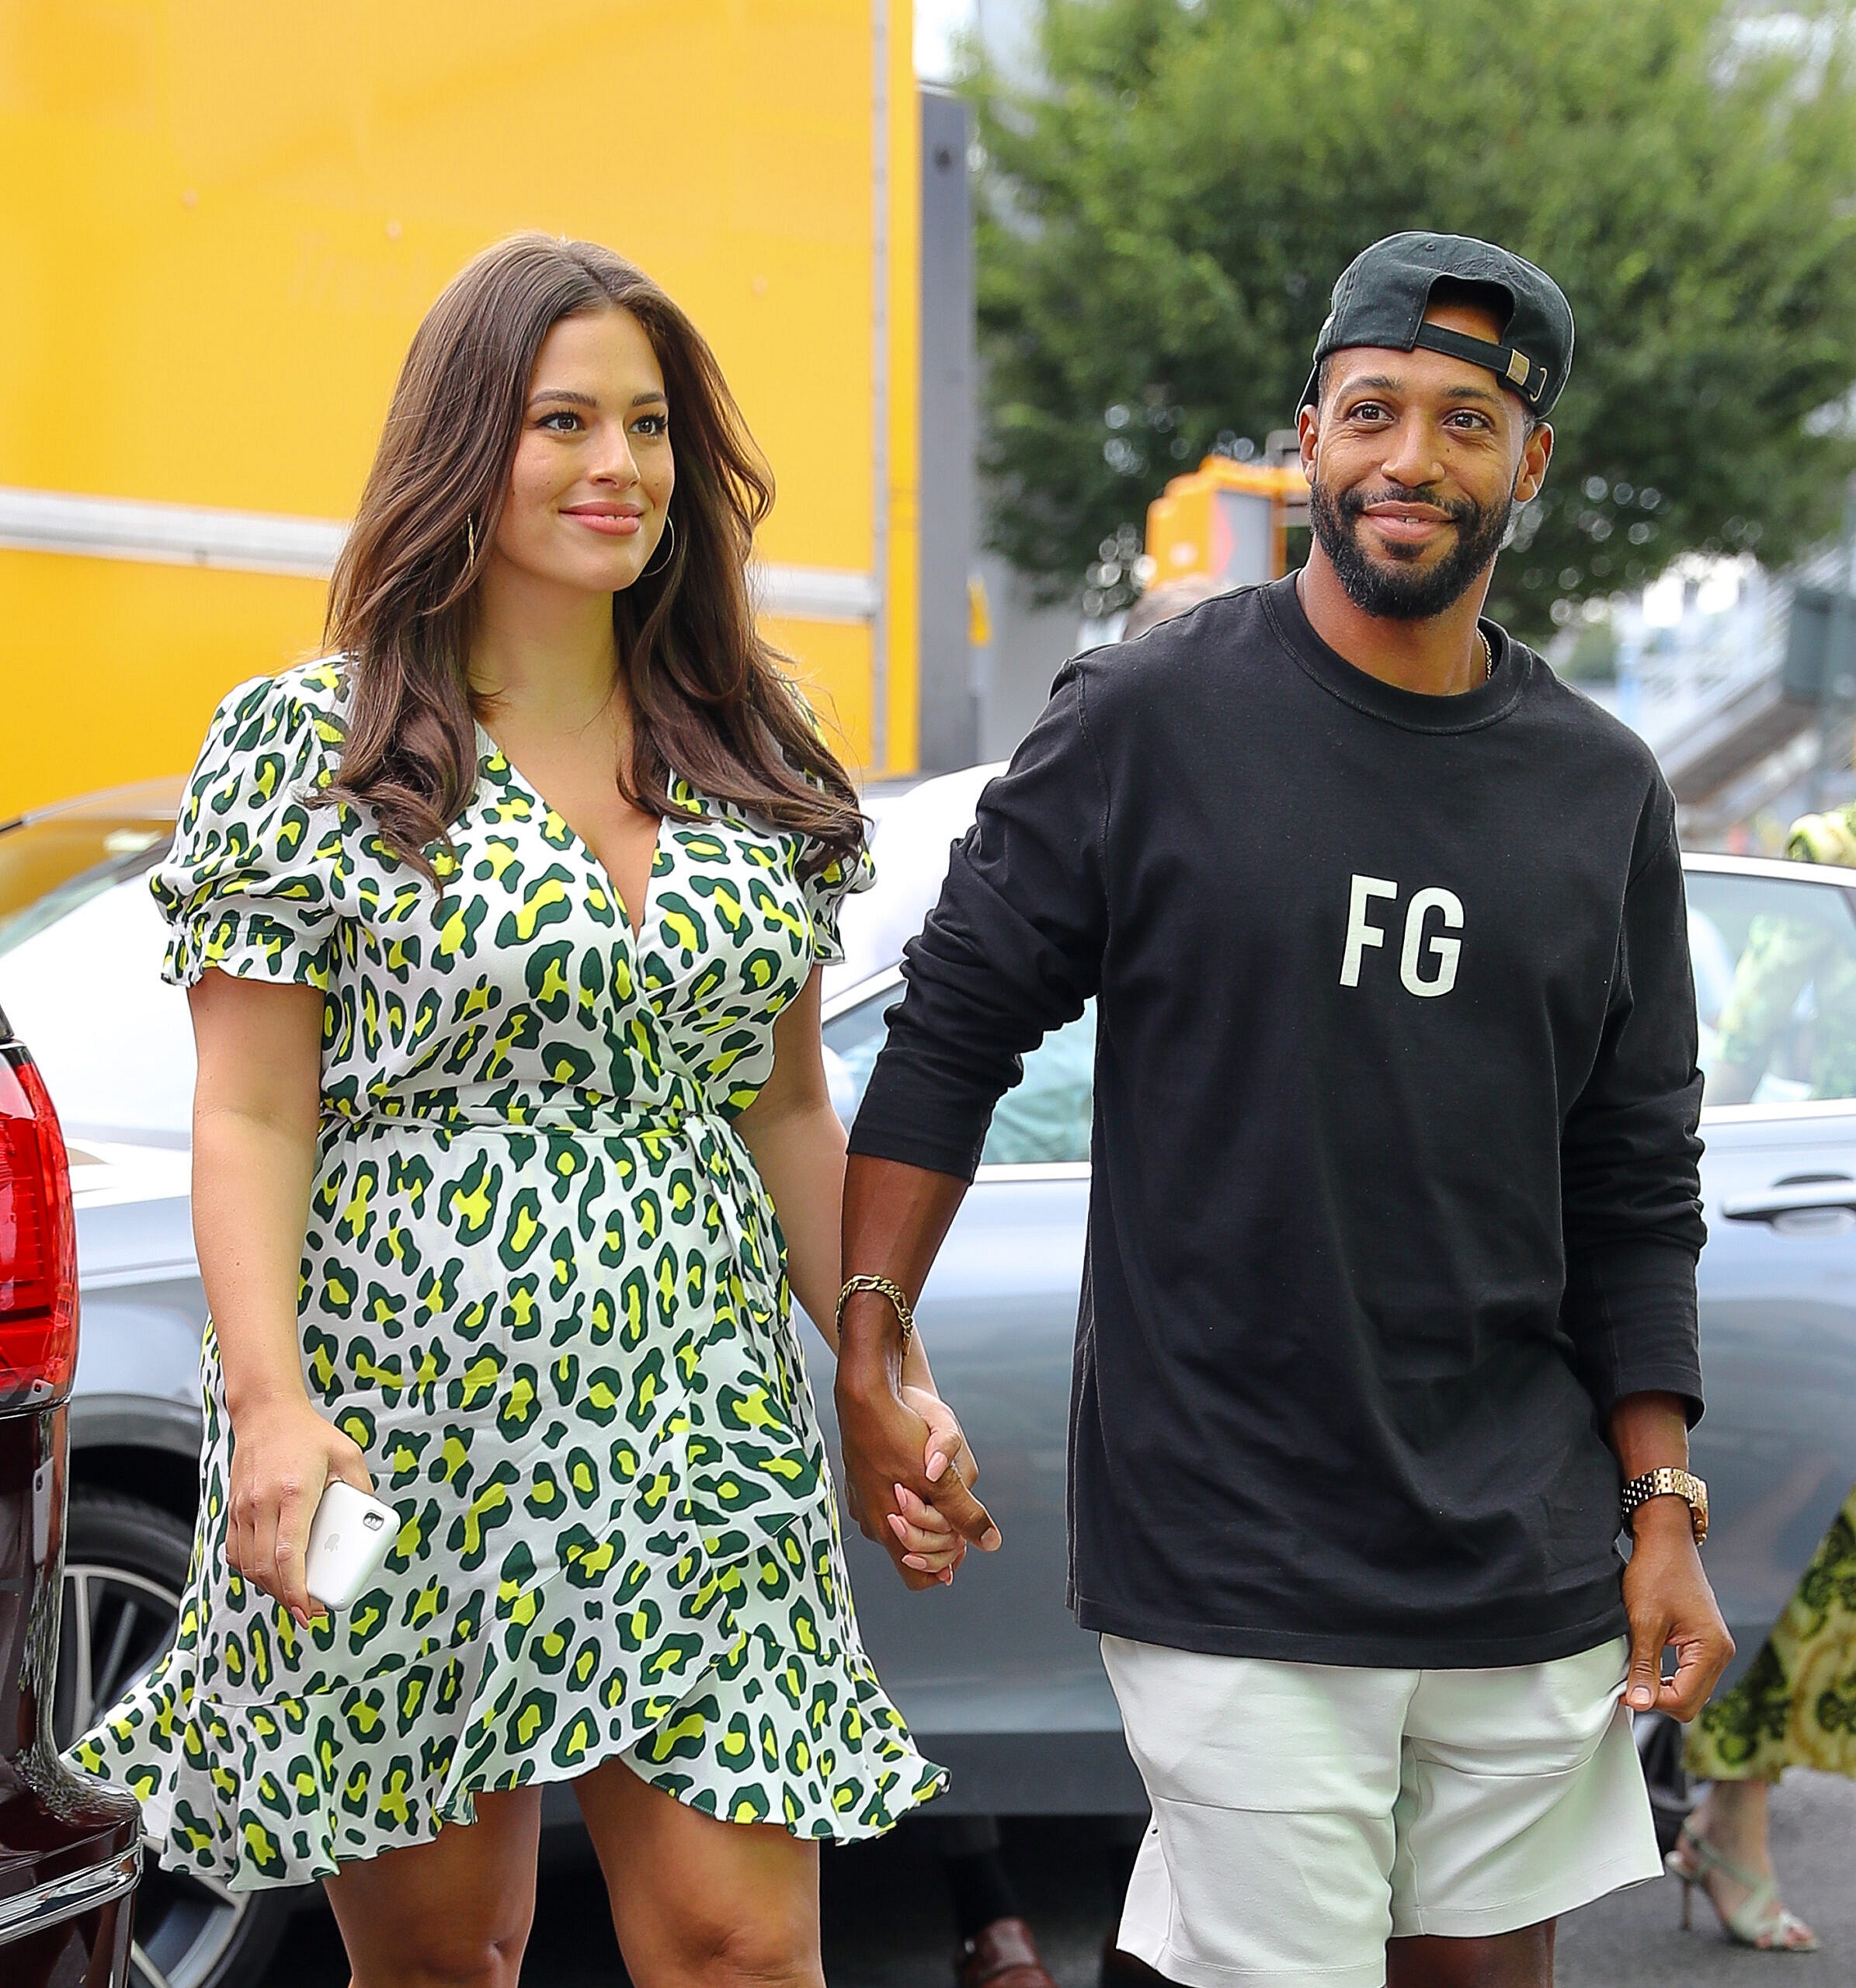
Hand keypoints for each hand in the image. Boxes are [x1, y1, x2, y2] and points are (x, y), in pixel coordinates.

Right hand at [226, 1393, 374, 1626]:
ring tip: (293, 1594)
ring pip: (248, 1564)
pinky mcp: (234, 1508)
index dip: (296, 1590)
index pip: (287, 1554)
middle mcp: (263, 1503)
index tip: (307, 1610)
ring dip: (269, 1586)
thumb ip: (362, 1489)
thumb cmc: (309, 1434)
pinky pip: (236, 1551)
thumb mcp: (348, 1454)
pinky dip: (252, 1569)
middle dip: (286, 1596)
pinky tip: (270, 1573)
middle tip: (308, 1609)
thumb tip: (372, 1520)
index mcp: (294, 1493)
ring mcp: (244, 1507)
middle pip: (266, 1568)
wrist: (266, 1412)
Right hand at [836, 1372, 999, 1590]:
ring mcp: (860, 1503)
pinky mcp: (858, 1485)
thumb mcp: (939, 1477)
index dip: (943, 1567)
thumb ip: (964, 1514)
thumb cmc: (898, 1435)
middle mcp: (870, 1522)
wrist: (864, 1397)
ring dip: (922, 1512)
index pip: (917, 1577)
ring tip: (934, 1483)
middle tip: (952, 1506)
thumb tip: (991, 1543)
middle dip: (936, 1534)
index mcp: (887, 1529)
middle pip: (911, 1551)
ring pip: (899, 1524)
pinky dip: (906, 1496)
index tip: (961, 1542)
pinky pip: (887, 1503)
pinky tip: (915, 1472)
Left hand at [1622, 1501, 1733, 1719]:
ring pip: (1690, 1691)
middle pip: (1690, 1702)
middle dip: (1657, 1699)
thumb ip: (1644, 1666)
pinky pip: (1689, 1676)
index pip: (1683, 1699)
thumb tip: (1639, 1703)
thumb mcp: (1643, 1621)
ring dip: (1662, 1689)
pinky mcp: (1705, 1643)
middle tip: (1625, 1685)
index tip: (1621, 1691)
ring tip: (1633, 1675)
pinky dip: (1667, 1678)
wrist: (1665, 1541)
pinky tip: (1646, 1667)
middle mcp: (1721, 1652)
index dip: (1650, 1700)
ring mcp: (1715, 1649)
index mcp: (1712, 1649)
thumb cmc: (1656, 1572)